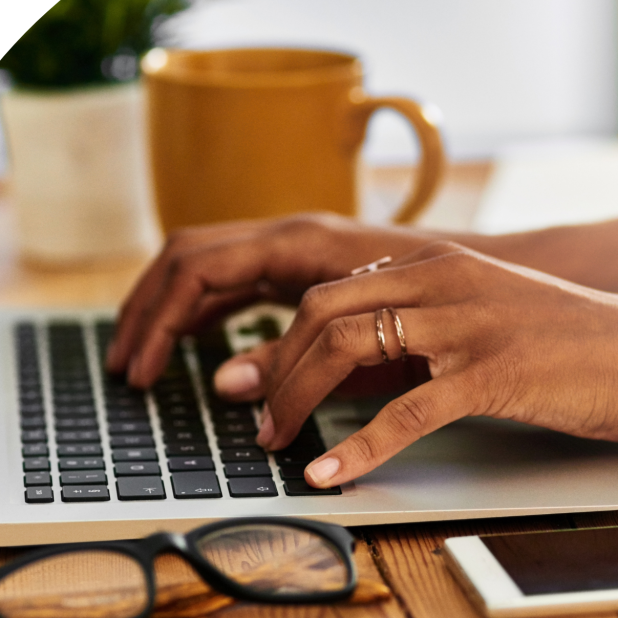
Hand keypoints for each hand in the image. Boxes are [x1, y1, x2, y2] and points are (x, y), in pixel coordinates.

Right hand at [105, 213, 445, 386]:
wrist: (494, 277)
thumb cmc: (444, 302)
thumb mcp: (366, 342)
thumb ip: (294, 359)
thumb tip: (225, 383)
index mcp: (298, 242)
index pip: (197, 268)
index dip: (158, 320)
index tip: (140, 369)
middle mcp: (290, 234)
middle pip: (187, 258)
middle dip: (147, 311)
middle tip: (123, 367)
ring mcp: (295, 247)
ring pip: (205, 264)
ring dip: (167, 309)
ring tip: (142, 359)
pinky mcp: (306, 266)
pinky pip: (234, 278)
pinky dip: (202, 308)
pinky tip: (191, 343)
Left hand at [215, 243, 617, 487]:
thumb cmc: (575, 342)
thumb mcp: (487, 315)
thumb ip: (426, 325)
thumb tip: (364, 358)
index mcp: (436, 265)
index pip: (330, 290)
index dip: (278, 336)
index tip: (247, 374)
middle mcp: (442, 282)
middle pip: (322, 313)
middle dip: (273, 367)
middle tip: (248, 413)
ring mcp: (465, 325)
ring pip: (348, 349)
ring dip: (297, 400)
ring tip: (275, 441)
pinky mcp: (491, 374)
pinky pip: (404, 414)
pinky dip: (356, 449)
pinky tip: (329, 475)